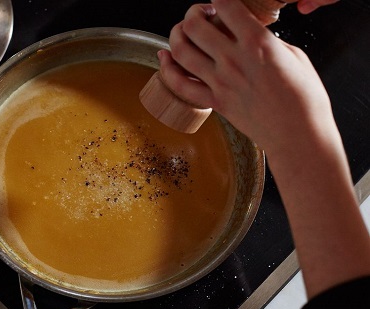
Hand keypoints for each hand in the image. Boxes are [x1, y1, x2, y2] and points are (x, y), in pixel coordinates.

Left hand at [158, 0, 336, 157]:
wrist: (298, 135)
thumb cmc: (304, 99)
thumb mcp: (295, 56)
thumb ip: (268, 41)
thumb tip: (252, 34)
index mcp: (258, 43)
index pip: (227, 5)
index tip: (220, 1)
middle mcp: (234, 60)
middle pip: (194, 25)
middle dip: (192, 13)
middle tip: (199, 14)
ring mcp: (221, 83)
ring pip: (181, 51)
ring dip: (176, 34)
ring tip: (182, 31)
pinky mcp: (214, 103)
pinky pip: (180, 85)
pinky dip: (167, 69)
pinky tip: (164, 58)